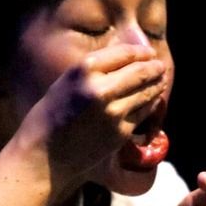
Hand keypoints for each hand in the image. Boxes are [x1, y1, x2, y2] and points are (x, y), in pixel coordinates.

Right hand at [19, 45, 167, 198]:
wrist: (44, 153)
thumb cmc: (53, 113)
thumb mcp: (68, 80)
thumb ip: (96, 68)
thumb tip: (129, 57)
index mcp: (85, 69)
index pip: (125, 53)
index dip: (142, 52)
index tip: (149, 53)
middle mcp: (101, 88)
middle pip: (141, 71)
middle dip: (155, 67)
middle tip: (160, 66)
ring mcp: (114, 112)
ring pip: (147, 92)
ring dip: (157, 84)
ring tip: (161, 80)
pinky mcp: (121, 132)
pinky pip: (143, 113)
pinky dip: (151, 104)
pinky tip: (153, 100)